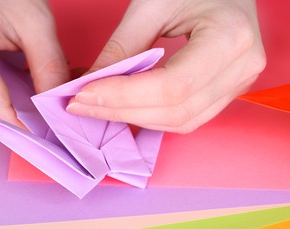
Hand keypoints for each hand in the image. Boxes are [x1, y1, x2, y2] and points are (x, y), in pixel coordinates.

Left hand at [67, 0, 265, 132]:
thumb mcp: (152, 4)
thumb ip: (121, 47)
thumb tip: (89, 84)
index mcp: (230, 37)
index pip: (171, 86)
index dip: (123, 96)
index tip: (84, 94)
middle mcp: (242, 67)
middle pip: (175, 110)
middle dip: (122, 112)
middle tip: (82, 104)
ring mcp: (238, 83)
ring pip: (181, 121)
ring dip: (135, 118)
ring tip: (99, 107)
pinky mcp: (226, 91)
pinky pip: (187, 117)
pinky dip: (152, 117)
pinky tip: (126, 107)